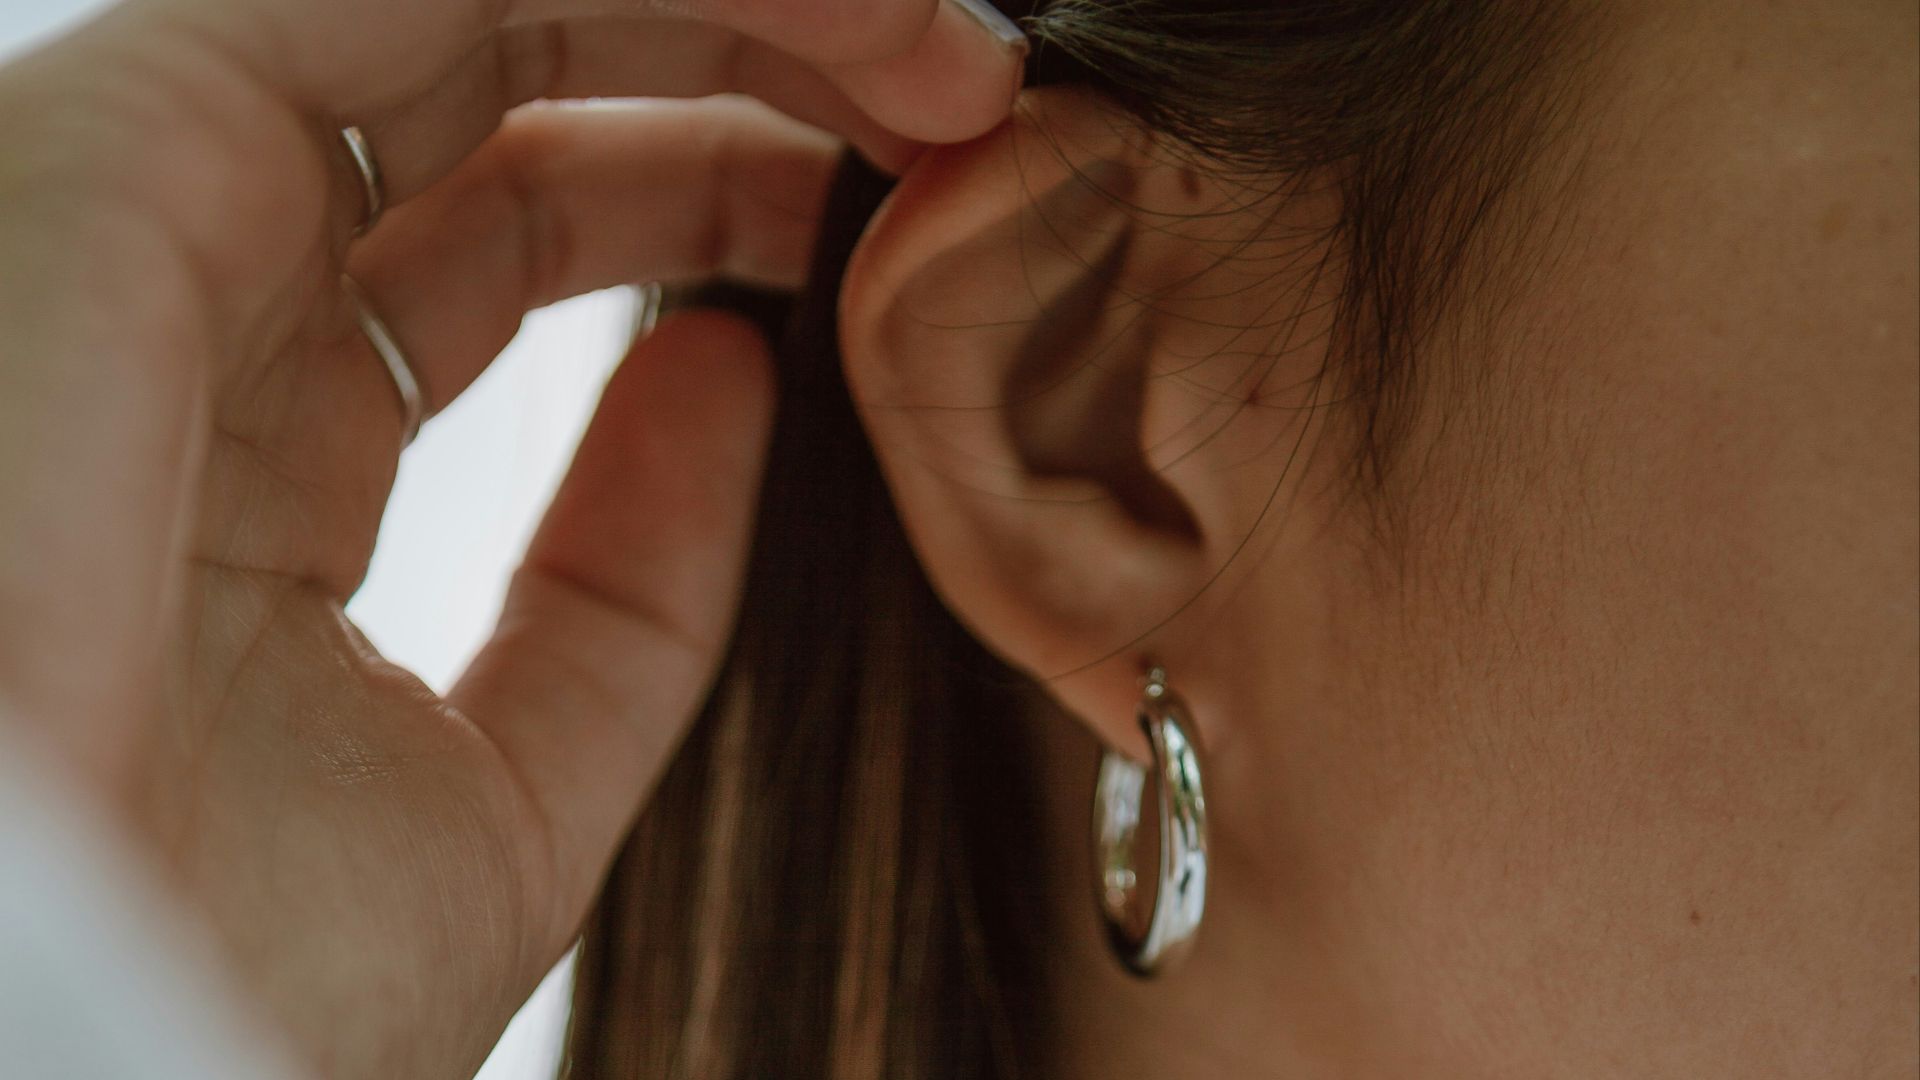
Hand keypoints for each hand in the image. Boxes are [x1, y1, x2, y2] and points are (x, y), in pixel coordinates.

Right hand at [0, 0, 1023, 1074]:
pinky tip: (845, 25)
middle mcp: (193, 305)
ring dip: (728, 4)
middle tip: (958, 103)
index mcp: (262, 444)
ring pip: (453, 3)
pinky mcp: (108, 154)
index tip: (890, 215)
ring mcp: (138, 215)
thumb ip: (626, 584)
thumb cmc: (235, 980)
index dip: (706, 187)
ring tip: (943, 62)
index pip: (500, 230)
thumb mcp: (510, 787)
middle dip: (745, 64)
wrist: (78, 1071)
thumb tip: (727, 376)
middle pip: (495, 83)